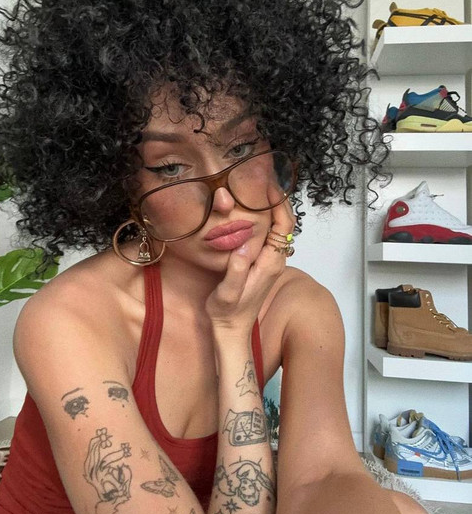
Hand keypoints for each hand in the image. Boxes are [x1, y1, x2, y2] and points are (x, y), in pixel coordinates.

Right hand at [205, 196, 295, 336]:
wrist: (231, 332)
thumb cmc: (227, 314)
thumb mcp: (227, 293)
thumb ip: (237, 269)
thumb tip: (243, 243)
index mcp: (270, 263)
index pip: (285, 226)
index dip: (280, 203)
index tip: (268, 185)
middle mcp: (275, 261)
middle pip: (286, 224)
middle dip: (278, 200)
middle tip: (262, 180)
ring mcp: (270, 263)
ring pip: (279, 229)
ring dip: (272, 209)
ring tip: (256, 190)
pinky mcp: (263, 265)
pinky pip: (269, 236)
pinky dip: (264, 220)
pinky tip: (250, 213)